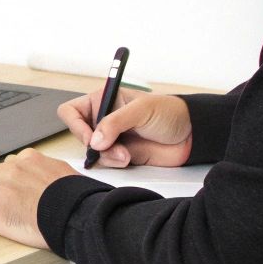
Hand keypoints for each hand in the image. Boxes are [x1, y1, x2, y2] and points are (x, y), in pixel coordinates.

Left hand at [0, 148, 79, 248]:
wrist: (75, 216)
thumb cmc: (75, 197)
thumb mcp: (62, 171)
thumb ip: (43, 169)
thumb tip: (40, 175)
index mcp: (28, 159)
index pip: (12, 164)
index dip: (15, 178)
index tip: (20, 188)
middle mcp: (11, 172)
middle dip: (1, 187)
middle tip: (13, 201)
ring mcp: (1, 192)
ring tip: (6, 213)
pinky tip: (1, 221)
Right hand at [59, 88, 193, 167]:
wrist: (190, 135)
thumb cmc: (169, 112)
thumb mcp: (141, 110)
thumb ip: (115, 122)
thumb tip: (95, 140)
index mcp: (104, 100)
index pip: (72, 111)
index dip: (75, 125)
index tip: (89, 136)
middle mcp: (103, 118)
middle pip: (79, 134)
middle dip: (94, 144)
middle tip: (110, 148)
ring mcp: (111, 138)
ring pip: (92, 152)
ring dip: (106, 156)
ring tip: (126, 154)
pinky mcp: (119, 154)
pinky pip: (105, 163)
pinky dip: (113, 163)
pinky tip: (128, 158)